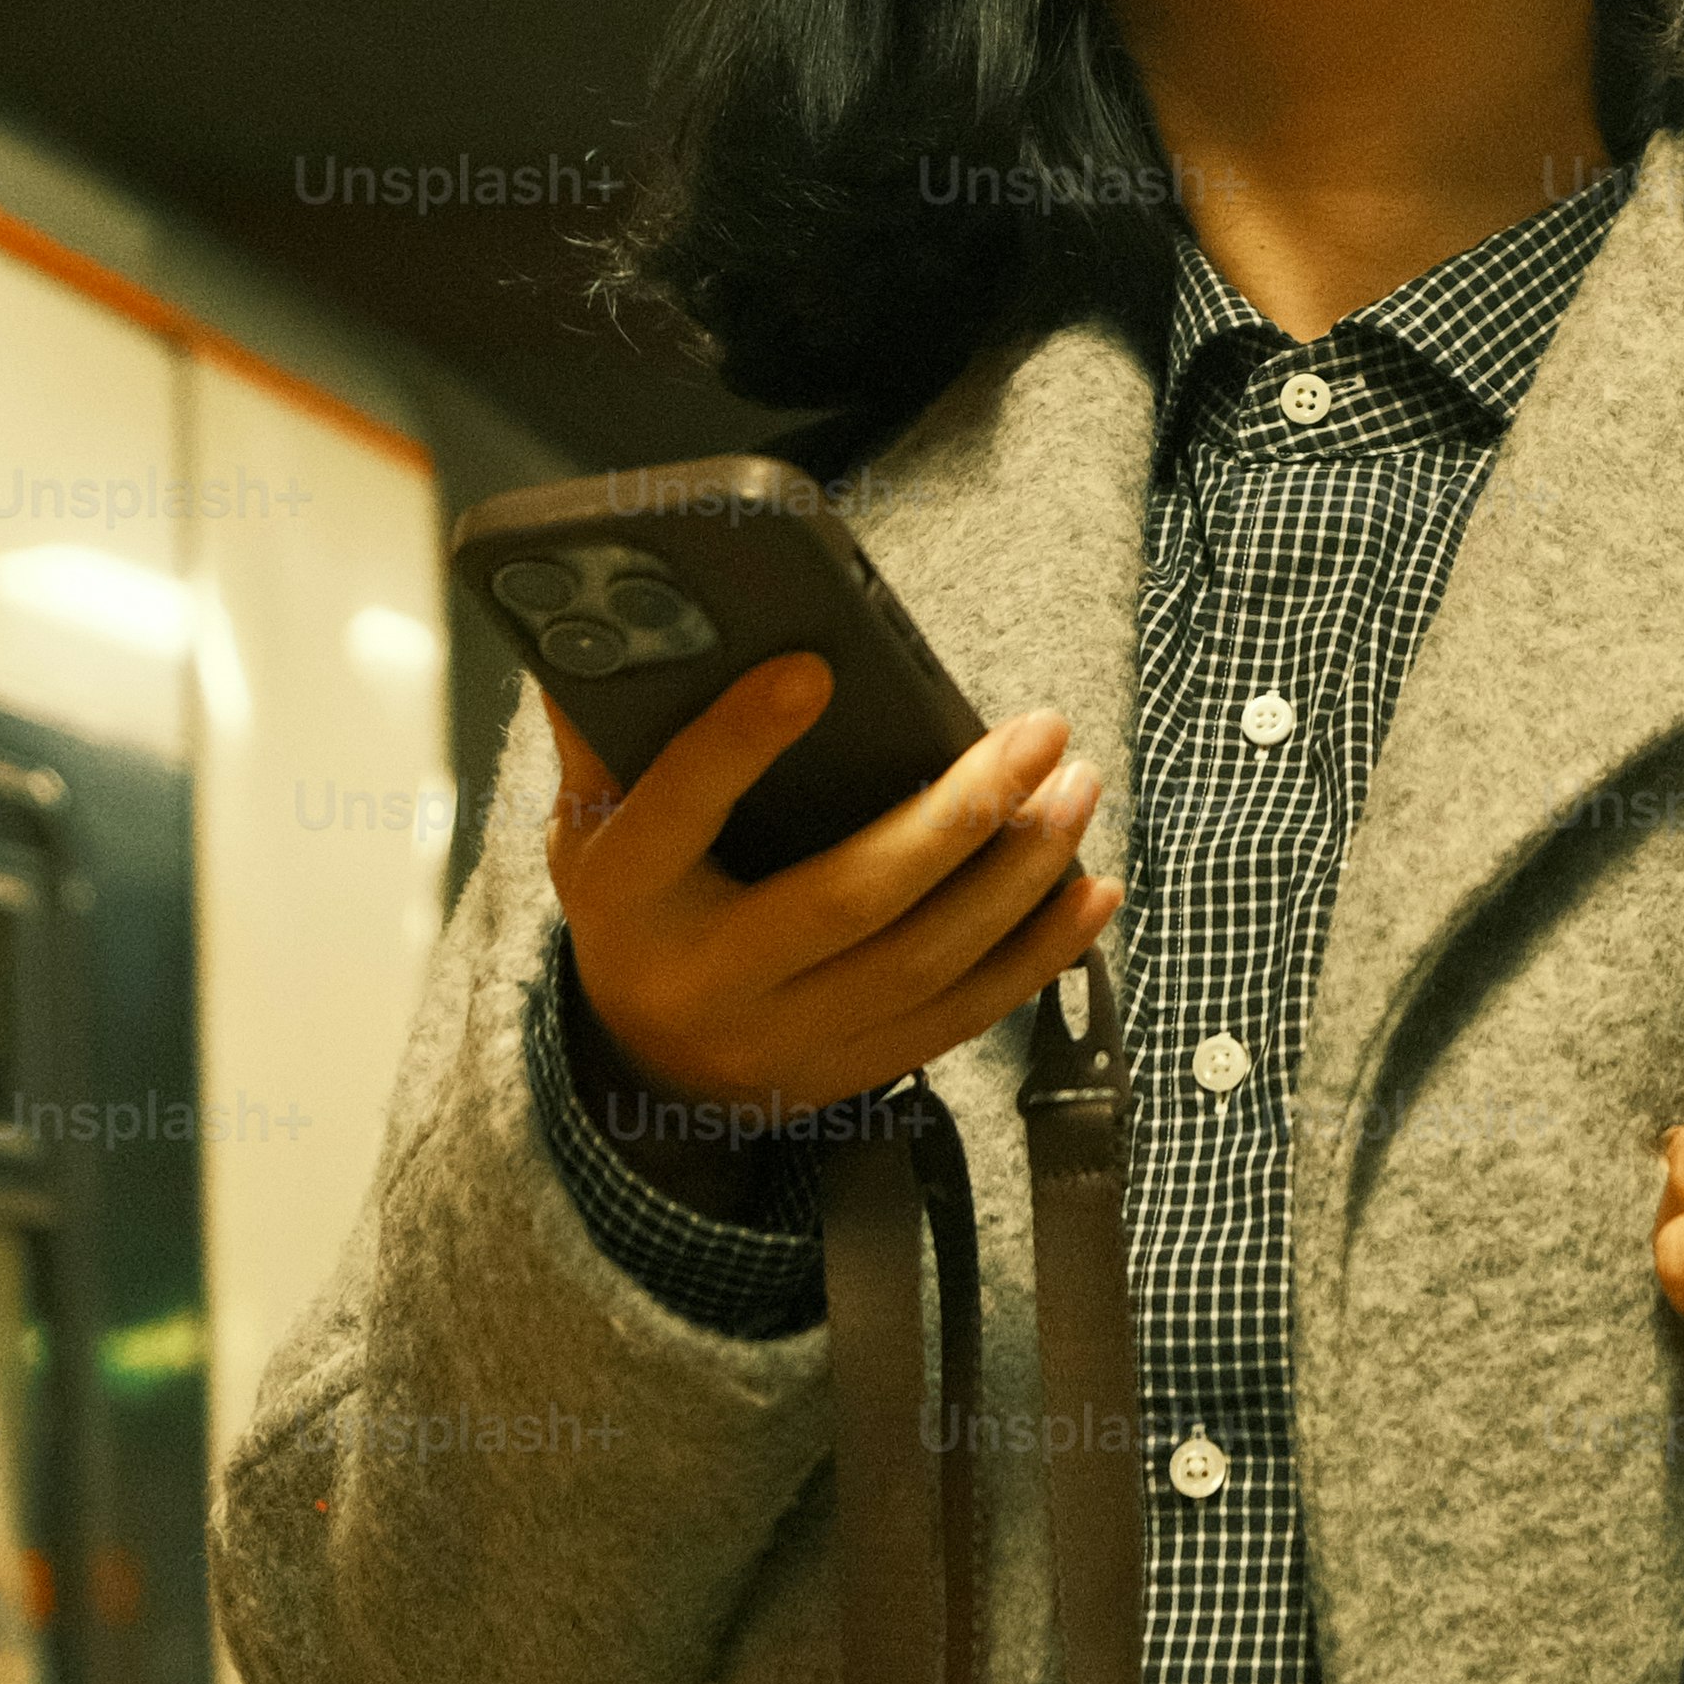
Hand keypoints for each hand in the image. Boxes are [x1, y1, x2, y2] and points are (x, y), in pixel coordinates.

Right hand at [544, 655, 1122, 1187]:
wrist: (641, 1066)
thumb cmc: (635, 906)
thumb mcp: (593, 823)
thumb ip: (613, 730)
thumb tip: (640, 611)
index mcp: (626, 896)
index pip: (679, 810)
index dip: (742, 740)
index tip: (815, 668)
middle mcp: (706, 980)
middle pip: (848, 899)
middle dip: (959, 814)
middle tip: (1040, 733)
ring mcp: (785, 1039)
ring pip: (924, 962)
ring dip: (1018, 876)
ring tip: (1076, 789)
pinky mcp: (852, 1072)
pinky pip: (961, 1018)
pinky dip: (1038, 954)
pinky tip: (1090, 890)